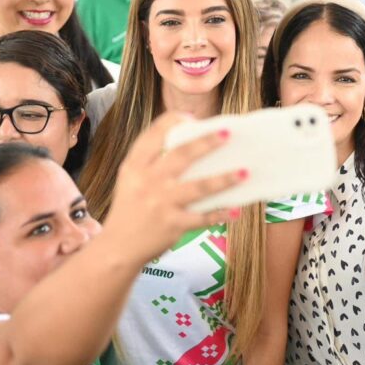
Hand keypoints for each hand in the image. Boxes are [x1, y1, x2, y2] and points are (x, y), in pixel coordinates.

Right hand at [103, 113, 245, 263]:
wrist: (118, 246)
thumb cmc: (130, 207)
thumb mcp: (131, 178)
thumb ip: (152, 160)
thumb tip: (190, 141)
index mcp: (134, 166)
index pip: (152, 136)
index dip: (171, 122)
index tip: (191, 117)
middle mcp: (148, 181)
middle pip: (181, 156)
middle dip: (206, 143)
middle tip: (227, 133)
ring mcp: (161, 204)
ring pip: (199, 187)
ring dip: (224, 179)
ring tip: (245, 171)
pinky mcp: (173, 225)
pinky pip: (203, 217)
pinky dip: (221, 213)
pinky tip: (235, 209)